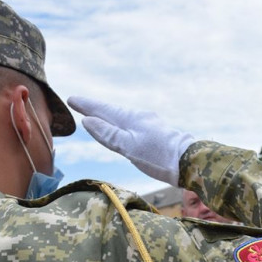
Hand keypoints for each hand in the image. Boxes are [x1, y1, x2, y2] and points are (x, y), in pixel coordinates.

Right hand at [66, 96, 194, 185]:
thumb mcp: (128, 146)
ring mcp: (150, 124)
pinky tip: (124, 128)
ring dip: (108, 115)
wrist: (190, 161)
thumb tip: (88, 120)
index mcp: (131, 118)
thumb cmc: (158, 156)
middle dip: (95, 108)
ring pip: (123, 117)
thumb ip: (108, 134)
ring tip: (97, 114)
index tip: (71, 99)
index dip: (87, 105)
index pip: (103, 110)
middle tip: (79, 103)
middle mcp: (140, 117)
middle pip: (112, 111)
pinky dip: (121, 123)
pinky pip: (132, 124)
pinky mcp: (158, 134)